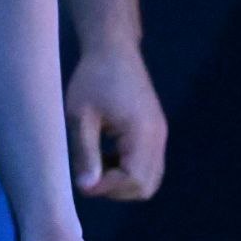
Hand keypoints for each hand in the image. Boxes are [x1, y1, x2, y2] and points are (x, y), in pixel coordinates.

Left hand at [65, 43, 167, 200]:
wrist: (113, 50)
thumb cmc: (93, 78)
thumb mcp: (81, 116)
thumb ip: (86, 153)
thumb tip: (86, 187)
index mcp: (142, 133)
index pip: (135, 180)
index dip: (108, 188)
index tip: (81, 183)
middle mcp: (158, 138)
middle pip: (146, 186)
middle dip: (116, 189)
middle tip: (88, 176)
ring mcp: (159, 135)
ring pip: (148, 178)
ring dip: (121, 181)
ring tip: (94, 165)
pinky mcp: (154, 132)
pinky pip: (147, 165)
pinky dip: (127, 170)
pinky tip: (104, 156)